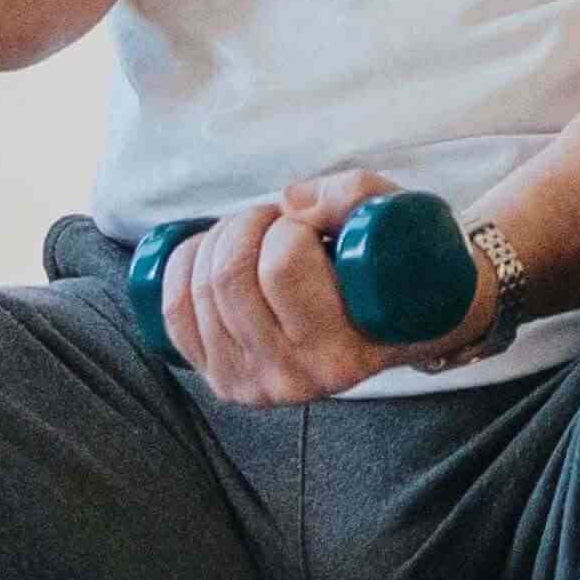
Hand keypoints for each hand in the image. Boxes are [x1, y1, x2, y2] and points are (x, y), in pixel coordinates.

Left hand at [161, 168, 481, 406]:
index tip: (313, 221)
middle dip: (247, 224)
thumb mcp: (399, 223)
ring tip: (256, 234)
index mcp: (342, 353)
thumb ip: (354, 196)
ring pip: (198, 289)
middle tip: (280, 219)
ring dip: (219, 239)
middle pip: (230, 277)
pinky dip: (184, 267)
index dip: (290, 225)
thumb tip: (289, 201)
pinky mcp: (219, 377)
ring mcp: (249, 383)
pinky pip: (174, 312)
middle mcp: (291, 379)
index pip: (282, 268)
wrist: (405, 327)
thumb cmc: (401, 270)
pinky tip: (212, 253)